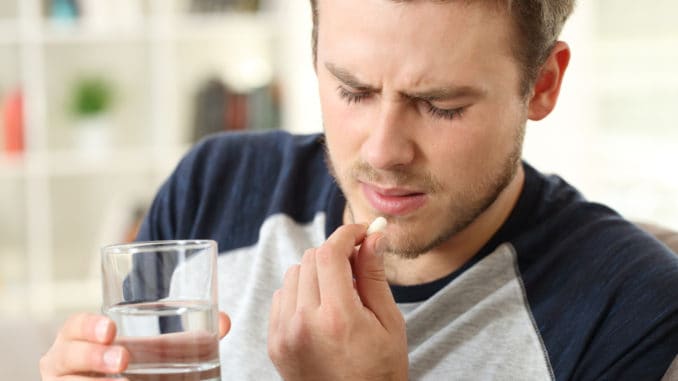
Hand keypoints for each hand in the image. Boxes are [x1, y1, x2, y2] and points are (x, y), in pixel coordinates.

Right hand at [39, 311, 230, 379]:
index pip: (74, 327)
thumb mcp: (157, 351)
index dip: (87, 326)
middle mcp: (63, 364)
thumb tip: (224, 321)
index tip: (111, 329)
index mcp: (80, 339)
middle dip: (93, 357)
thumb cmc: (136, 365)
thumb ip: (187, 337)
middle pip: (64, 357)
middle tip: (124, 360)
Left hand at [268, 224, 407, 380]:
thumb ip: (375, 276)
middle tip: (357, 262)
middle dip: (335, 254)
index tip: (361, 232)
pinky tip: (321, 308)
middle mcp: (303, 324)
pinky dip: (300, 292)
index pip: (329, 254)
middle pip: (310, 259)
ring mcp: (283, 334)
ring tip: (340, 291)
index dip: (346, 235)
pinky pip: (282, 297)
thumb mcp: (389, 324)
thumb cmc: (380, 373)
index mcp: (338, 318)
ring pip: (293, 274)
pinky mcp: (274, 343)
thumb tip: (373, 236)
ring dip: (316, 272)